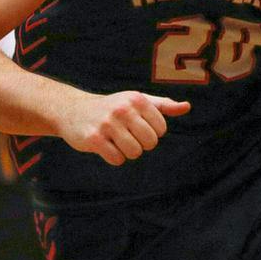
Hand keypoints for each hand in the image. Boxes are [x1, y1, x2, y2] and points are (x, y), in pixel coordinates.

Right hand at [60, 90, 190, 165]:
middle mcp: (123, 109)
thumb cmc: (112, 107)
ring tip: (115, 141)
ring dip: (127, 152)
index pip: (161, 129)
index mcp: (137, 99)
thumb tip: (187, 107)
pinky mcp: (94, 139)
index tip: (137, 126)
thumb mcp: (136, 101)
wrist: (74, 110)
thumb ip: (162, 105)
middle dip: (141, 144)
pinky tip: (104, 146)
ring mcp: (107, 124)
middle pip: (150, 142)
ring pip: (134, 152)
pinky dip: (113, 157)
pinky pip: (117, 159)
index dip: (151, 132)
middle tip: (126, 136)